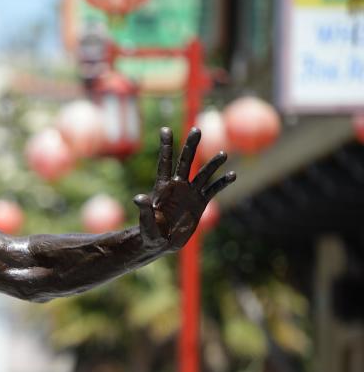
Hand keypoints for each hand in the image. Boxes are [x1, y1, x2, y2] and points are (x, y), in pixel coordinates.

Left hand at [133, 127, 235, 251]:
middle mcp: (178, 186)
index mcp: (162, 187)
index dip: (165, 146)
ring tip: (223, 153)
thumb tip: (138, 198)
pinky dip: (222, 183)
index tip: (165, 129)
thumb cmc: (150, 232)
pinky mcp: (200, 203)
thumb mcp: (146, 222)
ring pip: (203, 174)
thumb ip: (144, 210)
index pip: (165, 163)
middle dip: (190, 146)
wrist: (162, 242)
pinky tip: (233, 175)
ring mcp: (190, 193)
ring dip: (212, 164)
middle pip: (185, 161)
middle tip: (196, 129)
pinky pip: (213, 190)